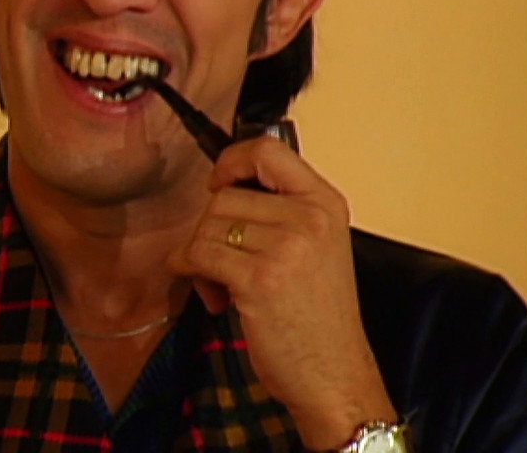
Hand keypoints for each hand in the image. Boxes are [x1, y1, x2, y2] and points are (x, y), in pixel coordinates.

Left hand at [168, 136, 396, 449]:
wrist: (336, 376)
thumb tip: (222, 188)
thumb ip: (282, 213)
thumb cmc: (319, 320)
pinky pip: (197, 254)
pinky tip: (214, 297)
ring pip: (206, 225)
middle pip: (225, 196)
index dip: (232, 162)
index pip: (268, 150)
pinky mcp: (258, 278)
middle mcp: (310, 218)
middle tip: (224, 266)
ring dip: (201, 257)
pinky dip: (190, 272)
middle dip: (211, 231)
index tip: (219, 183)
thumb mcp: (316, 249)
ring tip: (225, 288)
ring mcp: (286, 247)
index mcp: (326, 204)